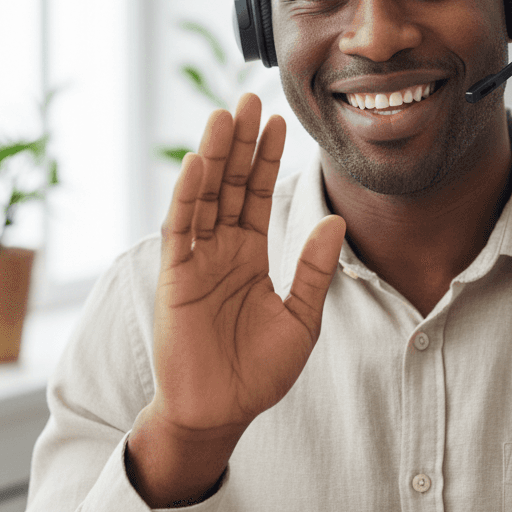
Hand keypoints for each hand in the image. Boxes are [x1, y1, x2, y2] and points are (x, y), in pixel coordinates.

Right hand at [150, 94, 345, 438]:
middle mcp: (221, 249)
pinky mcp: (174, 277)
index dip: (268, 158)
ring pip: (205, 196)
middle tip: (250, 99)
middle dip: (241, 142)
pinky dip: (187, 196)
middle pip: (231, 184)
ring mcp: (196, 260)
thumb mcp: (301, 317)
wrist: (221, 412)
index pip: (260, 194)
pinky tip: (196, 164)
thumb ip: (315, 269)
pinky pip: (181, 229)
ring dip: (214, 156)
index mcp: (250, 254)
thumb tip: (337, 221)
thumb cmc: (258, 370)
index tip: (279, 121)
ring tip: (225, 116)